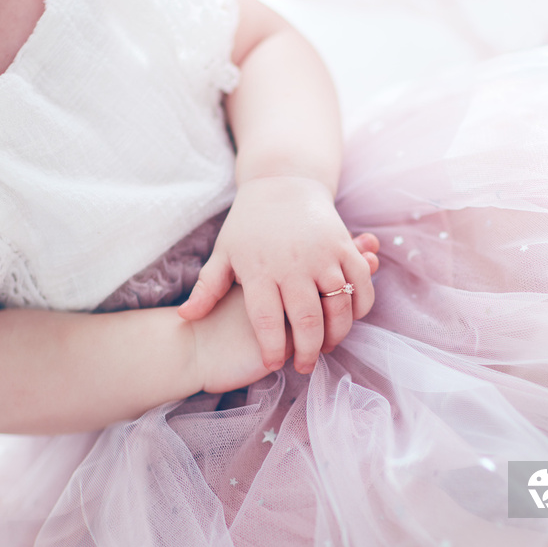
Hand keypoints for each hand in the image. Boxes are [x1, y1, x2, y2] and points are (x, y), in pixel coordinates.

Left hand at [179, 176, 378, 373]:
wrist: (282, 180)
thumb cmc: (249, 223)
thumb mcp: (223, 252)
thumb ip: (207, 287)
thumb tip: (185, 318)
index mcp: (260, 270)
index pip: (266, 320)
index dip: (271, 348)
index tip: (273, 364)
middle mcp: (293, 264)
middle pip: (307, 321)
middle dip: (308, 352)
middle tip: (304, 366)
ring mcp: (323, 254)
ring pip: (339, 307)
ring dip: (337, 334)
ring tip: (327, 346)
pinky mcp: (344, 246)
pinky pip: (362, 285)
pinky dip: (361, 307)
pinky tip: (350, 318)